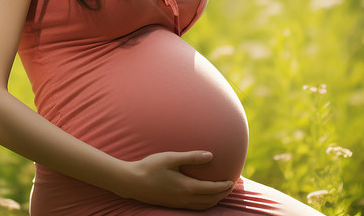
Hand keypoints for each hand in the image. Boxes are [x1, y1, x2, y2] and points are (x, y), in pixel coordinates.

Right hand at [113, 151, 234, 209]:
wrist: (131, 182)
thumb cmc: (150, 167)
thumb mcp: (170, 158)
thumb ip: (191, 157)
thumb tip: (210, 155)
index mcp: (187, 187)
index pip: (212, 189)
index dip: (224, 186)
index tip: (232, 180)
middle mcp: (185, 199)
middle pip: (211, 200)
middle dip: (223, 194)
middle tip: (231, 186)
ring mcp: (178, 204)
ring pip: (203, 206)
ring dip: (215, 200)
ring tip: (220, 192)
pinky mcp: (172, 205)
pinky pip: (194, 208)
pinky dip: (204, 204)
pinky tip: (203, 197)